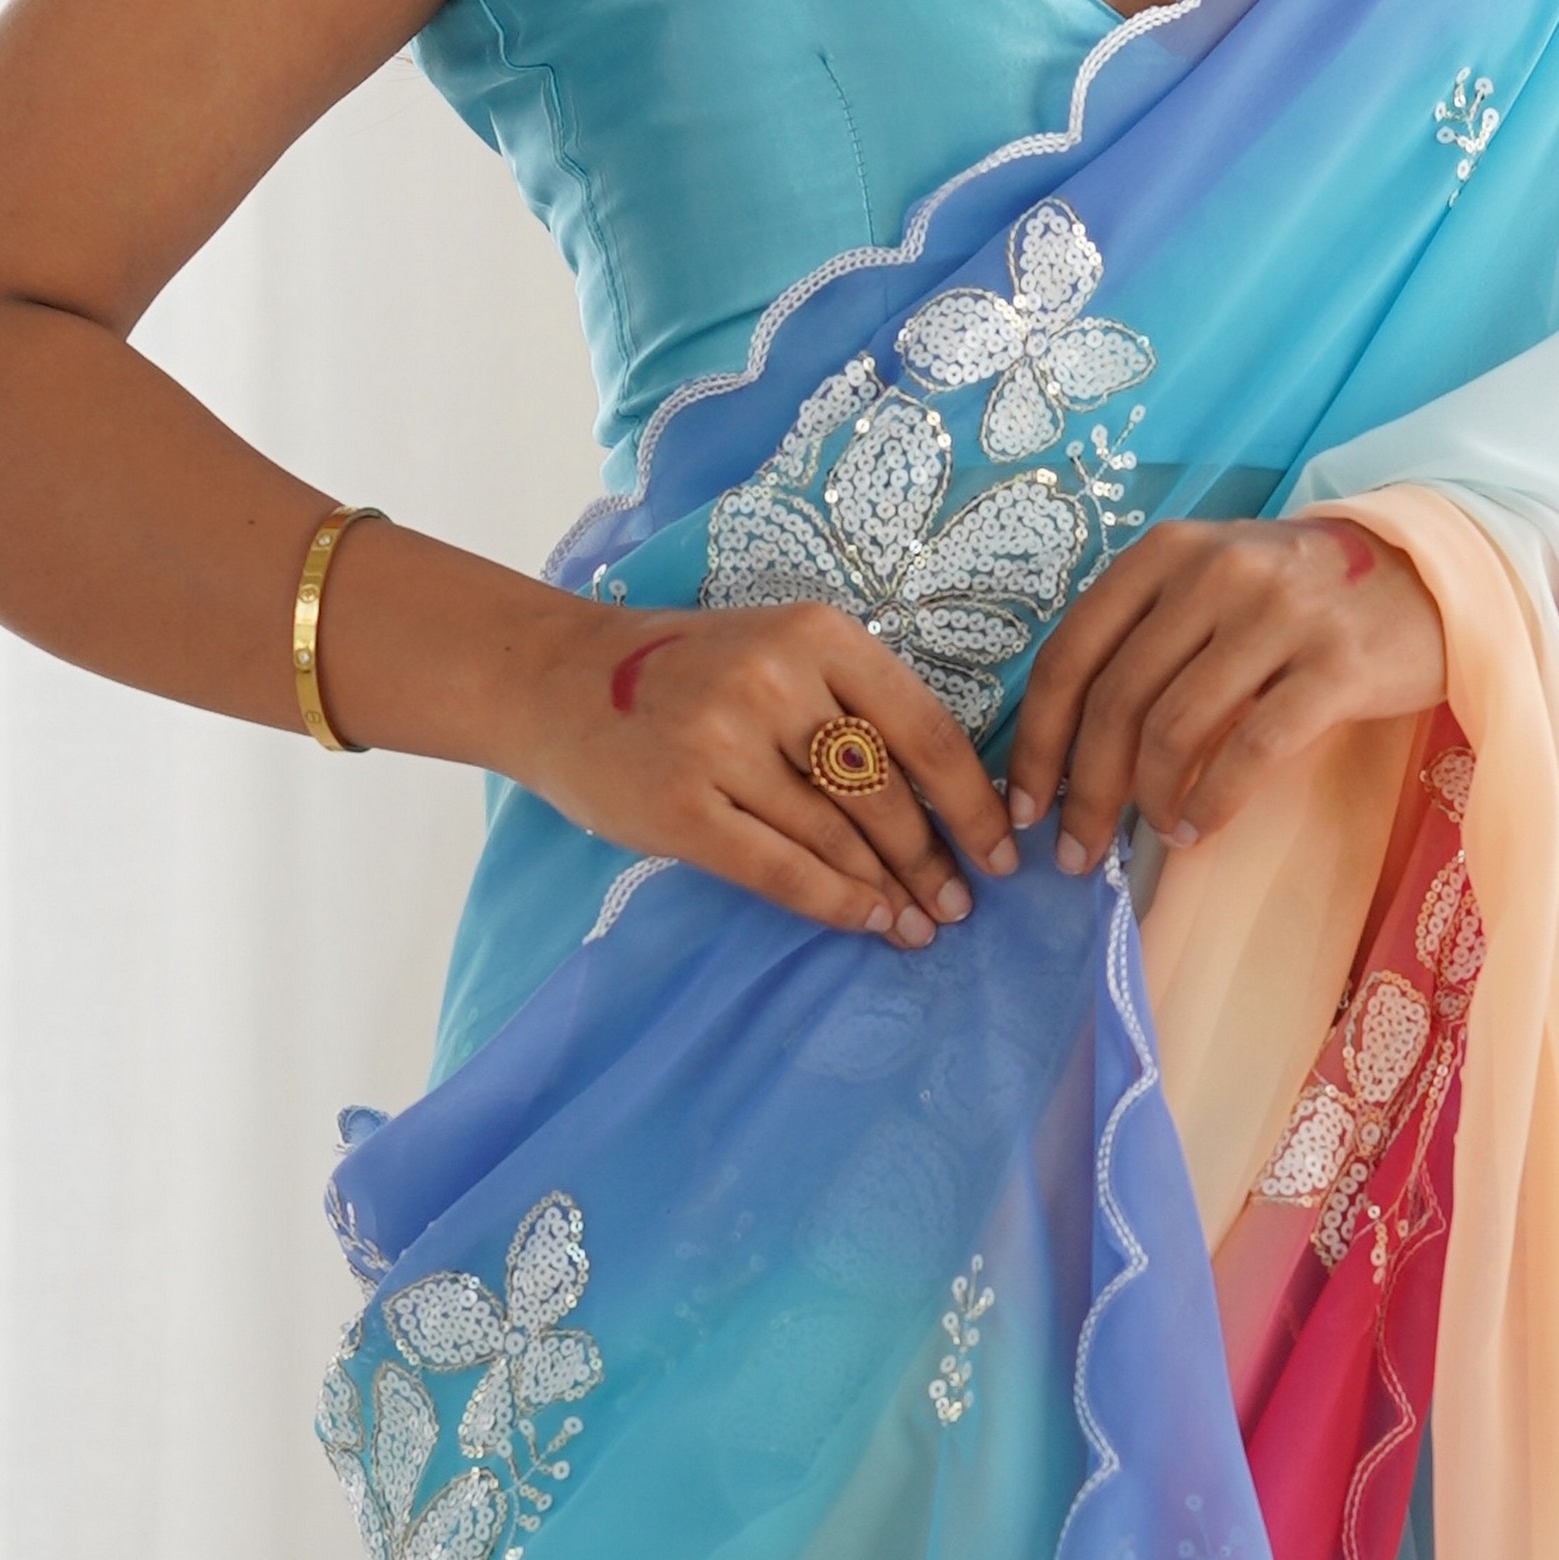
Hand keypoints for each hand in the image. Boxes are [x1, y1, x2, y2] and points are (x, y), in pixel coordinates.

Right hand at [530, 597, 1022, 945]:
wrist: (556, 682)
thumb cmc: (682, 675)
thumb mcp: (776, 653)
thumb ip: (850, 706)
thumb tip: (944, 803)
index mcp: (816, 635)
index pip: (924, 730)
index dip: (972, 801)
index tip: (1002, 849)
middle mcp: (773, 682)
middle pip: (884, 794)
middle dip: (933, 861)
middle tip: (960, 905)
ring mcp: (723, 745)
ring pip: (836, 839)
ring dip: (890, 892)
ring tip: (919, 924)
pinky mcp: (682, 807)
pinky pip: (781, 871)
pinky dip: (835, 903)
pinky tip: (867, 921)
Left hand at [995, 514, 1446, 873]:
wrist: (1428, 576)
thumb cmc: (1301, 596)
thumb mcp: (1213, 585)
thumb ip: (1146, 638)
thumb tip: (1069, 746)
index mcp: (1167, 553)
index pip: (1071, 654)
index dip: (1036, 740)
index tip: (1025, 804)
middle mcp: (1215, 573)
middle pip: (1115, 702)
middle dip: (1084, 791)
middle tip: (1074, 848)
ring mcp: (1278, 615)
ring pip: (1174, 729)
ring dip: (1149, 801)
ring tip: (1155, 830)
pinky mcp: (1336, 665)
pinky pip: (1250, 750)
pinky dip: (1212, 802)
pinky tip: (1200, 827)